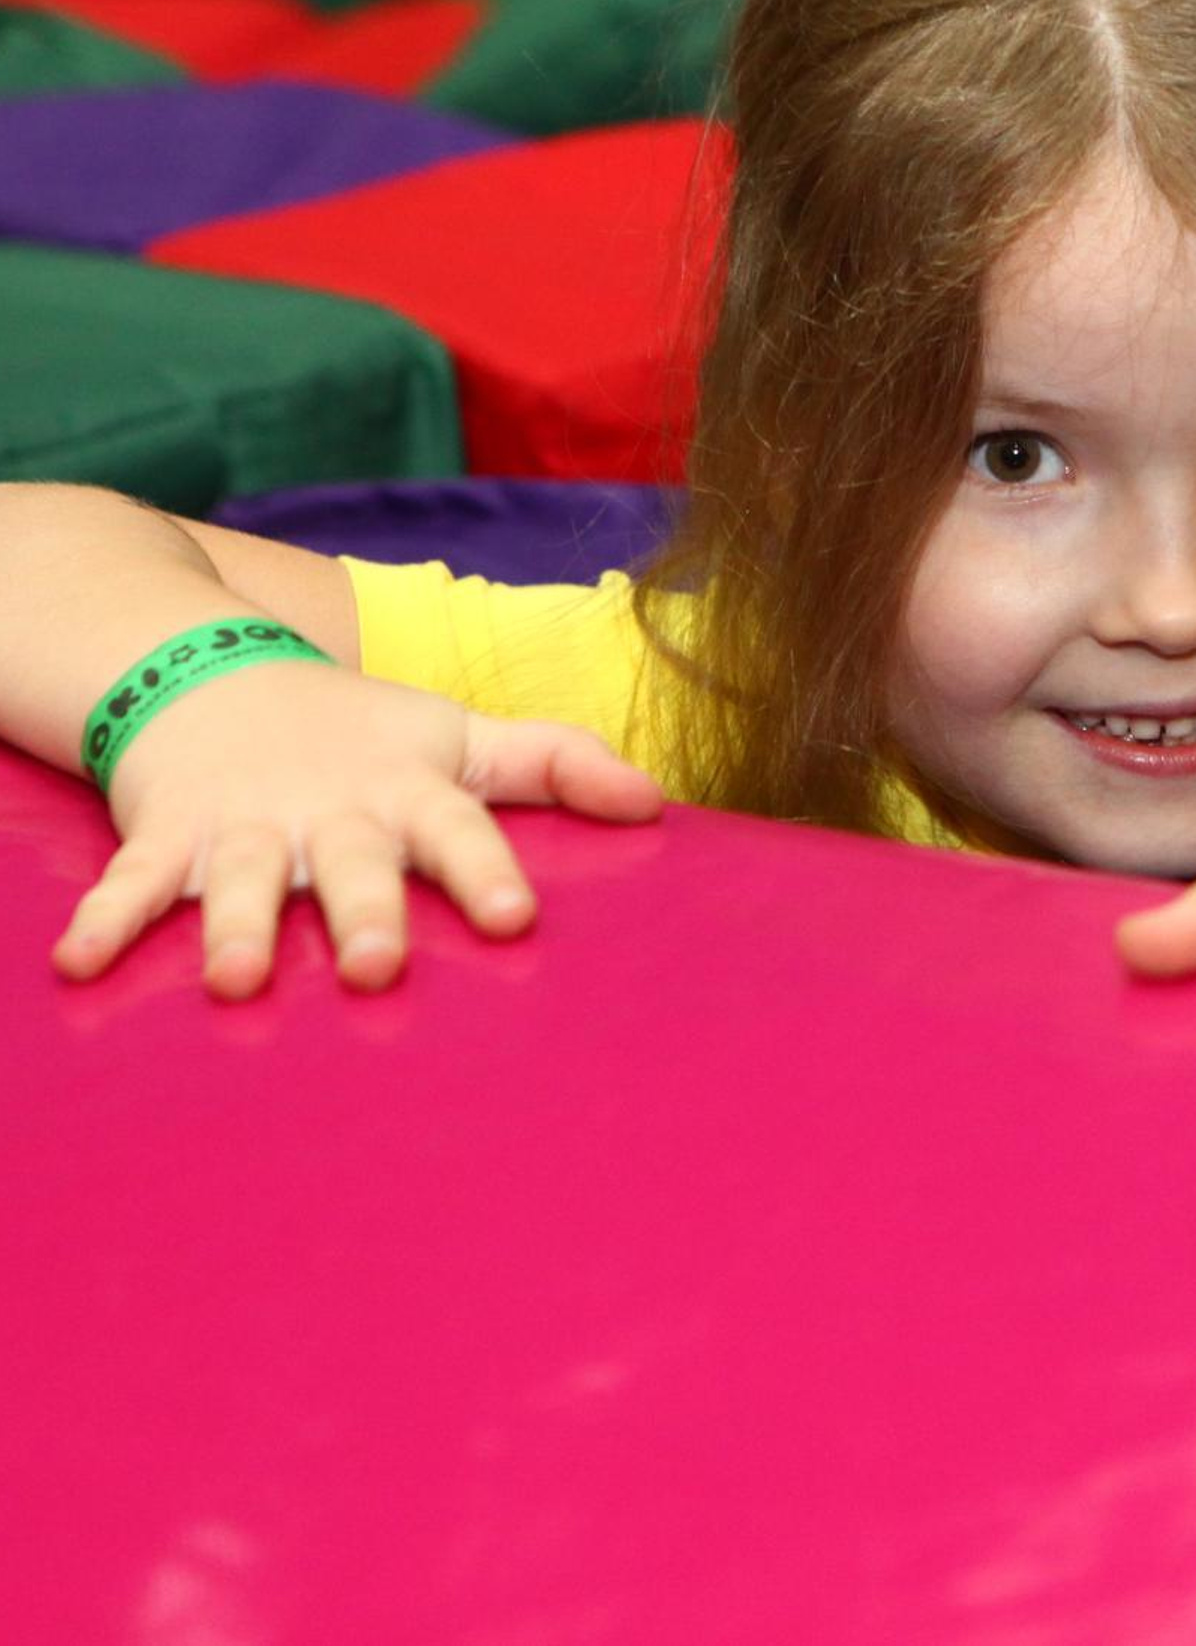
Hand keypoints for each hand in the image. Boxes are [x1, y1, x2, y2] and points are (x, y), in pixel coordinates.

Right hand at [53, 660, 663, 998]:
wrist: (219, 673)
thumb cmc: (361, 730)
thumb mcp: (459, 738)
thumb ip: (556, 764)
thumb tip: (659, 801)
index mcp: (407, 791)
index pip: (460, 828)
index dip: (487, 871)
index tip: (516, 920)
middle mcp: (330, 812)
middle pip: (353, 865)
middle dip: (363, 913)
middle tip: (376, 967)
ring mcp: (245, 824)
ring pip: (243, 879)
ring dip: (238, 925)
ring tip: (237, 980)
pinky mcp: (167, 835)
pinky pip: (132, 883)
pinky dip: (104, 921)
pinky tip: (78, 965)